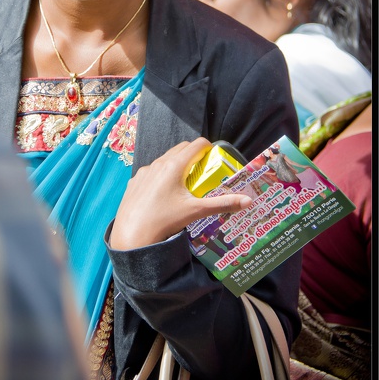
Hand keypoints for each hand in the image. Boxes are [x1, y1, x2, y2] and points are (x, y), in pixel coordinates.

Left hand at [109, 137, 252, 249]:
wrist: (132, 234)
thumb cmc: (165, 220)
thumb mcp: (196, 211)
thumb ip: (223, 204)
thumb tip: (248, 201)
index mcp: (175, 165)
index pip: (197, 144)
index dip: (209, 148)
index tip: (215, 159)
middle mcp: (158, 163)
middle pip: (181, 149)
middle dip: (195, 156)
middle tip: (204, 172)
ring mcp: (144, 171)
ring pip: (165, 160)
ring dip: (178, 165)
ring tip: (186, 184)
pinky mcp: (135, 181)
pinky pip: (152, 172)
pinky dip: (162, 176)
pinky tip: (164, 195)